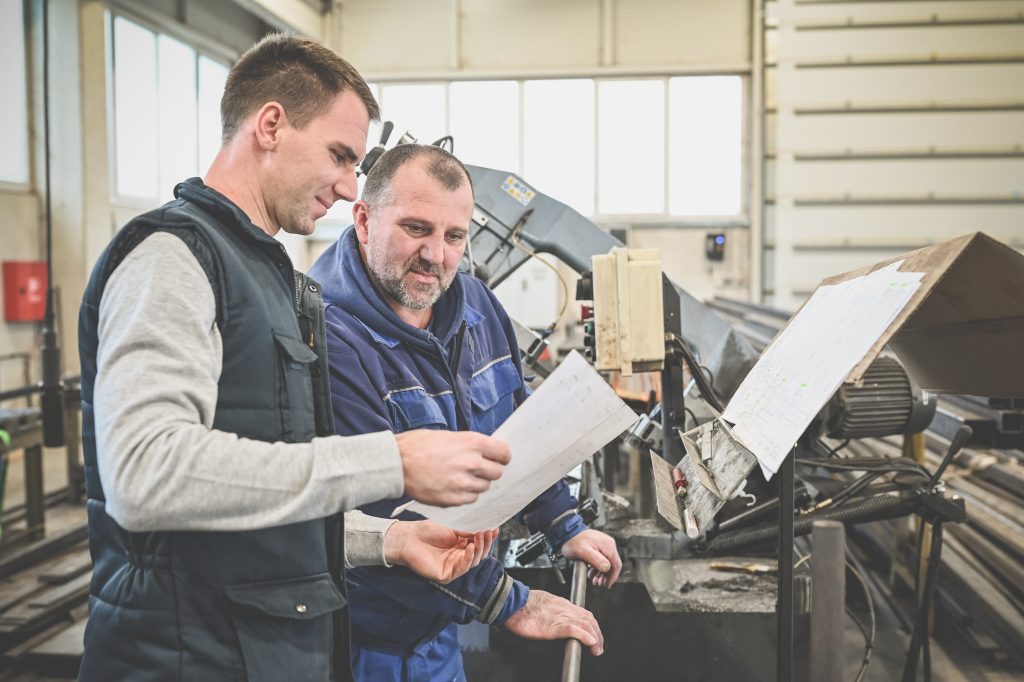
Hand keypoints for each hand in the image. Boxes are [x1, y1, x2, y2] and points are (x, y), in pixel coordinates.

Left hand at [384, 520, 498, 583]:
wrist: (408, 538)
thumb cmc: (426, 532)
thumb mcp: (451, 529)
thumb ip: (466, 532)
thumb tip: (484, 530)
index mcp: (459, 546)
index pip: (478, 544)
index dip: (487, 537)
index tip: (494, 528)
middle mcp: (457, 557)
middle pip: (478, 554)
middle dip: (485, 543)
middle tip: (487, 533)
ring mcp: (452, 566)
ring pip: (473, 562)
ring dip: (479, 550)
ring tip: (479, 537)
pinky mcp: (446, 575)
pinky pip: (462, 569)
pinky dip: (468, 558)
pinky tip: (470, 548)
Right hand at [396, 430, 510, 506]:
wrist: (396, 463)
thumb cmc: (417, 446)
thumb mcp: (448, 436)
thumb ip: (469, 445)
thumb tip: (485, 451)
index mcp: (472, 443)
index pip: (504, 453)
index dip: (501, 456)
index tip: (498, 458)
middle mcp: (472, 463)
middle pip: (497, 473)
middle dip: (489, 471)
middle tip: (476, 469)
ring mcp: (463, 483)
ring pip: (484, 487)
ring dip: (476, 484)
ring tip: (459, 477)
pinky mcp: (453, 499)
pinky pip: (470, 499)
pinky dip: (465, 495)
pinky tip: (452, 486)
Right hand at [503, 589, 603, 655]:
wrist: (513, 603)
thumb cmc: (523, 604)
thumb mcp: (544, 604)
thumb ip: (554, 611)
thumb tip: (557, 620)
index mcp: (563, 604)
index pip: (585, 614)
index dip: (592, 626)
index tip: (595, 636)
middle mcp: (566, 608)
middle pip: (589, 620)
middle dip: (597, 634)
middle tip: (599, 646)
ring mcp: (561, 616)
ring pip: (586, 625)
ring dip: (595, 638)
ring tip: (597, 649)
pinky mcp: (555, 625)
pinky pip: (574, 630)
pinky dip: (585, 636)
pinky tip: (590, 643)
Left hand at [561, 529, 621, 588]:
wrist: (567, 533)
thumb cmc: (573, 541)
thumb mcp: (583, 552)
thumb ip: (596, 560)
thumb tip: (607, 568)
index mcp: (607, 545)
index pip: (616, 565)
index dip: (612, 577)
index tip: (606, 585)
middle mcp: (608, 544)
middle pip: (612, 565)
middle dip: (605, 576)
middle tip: (598, 584)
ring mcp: (604, 545)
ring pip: (607, 563)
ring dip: (601, 573)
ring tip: (593, 580)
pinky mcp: (599, 547)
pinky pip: (602, 560)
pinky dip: (597, 568)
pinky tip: (591, 573)